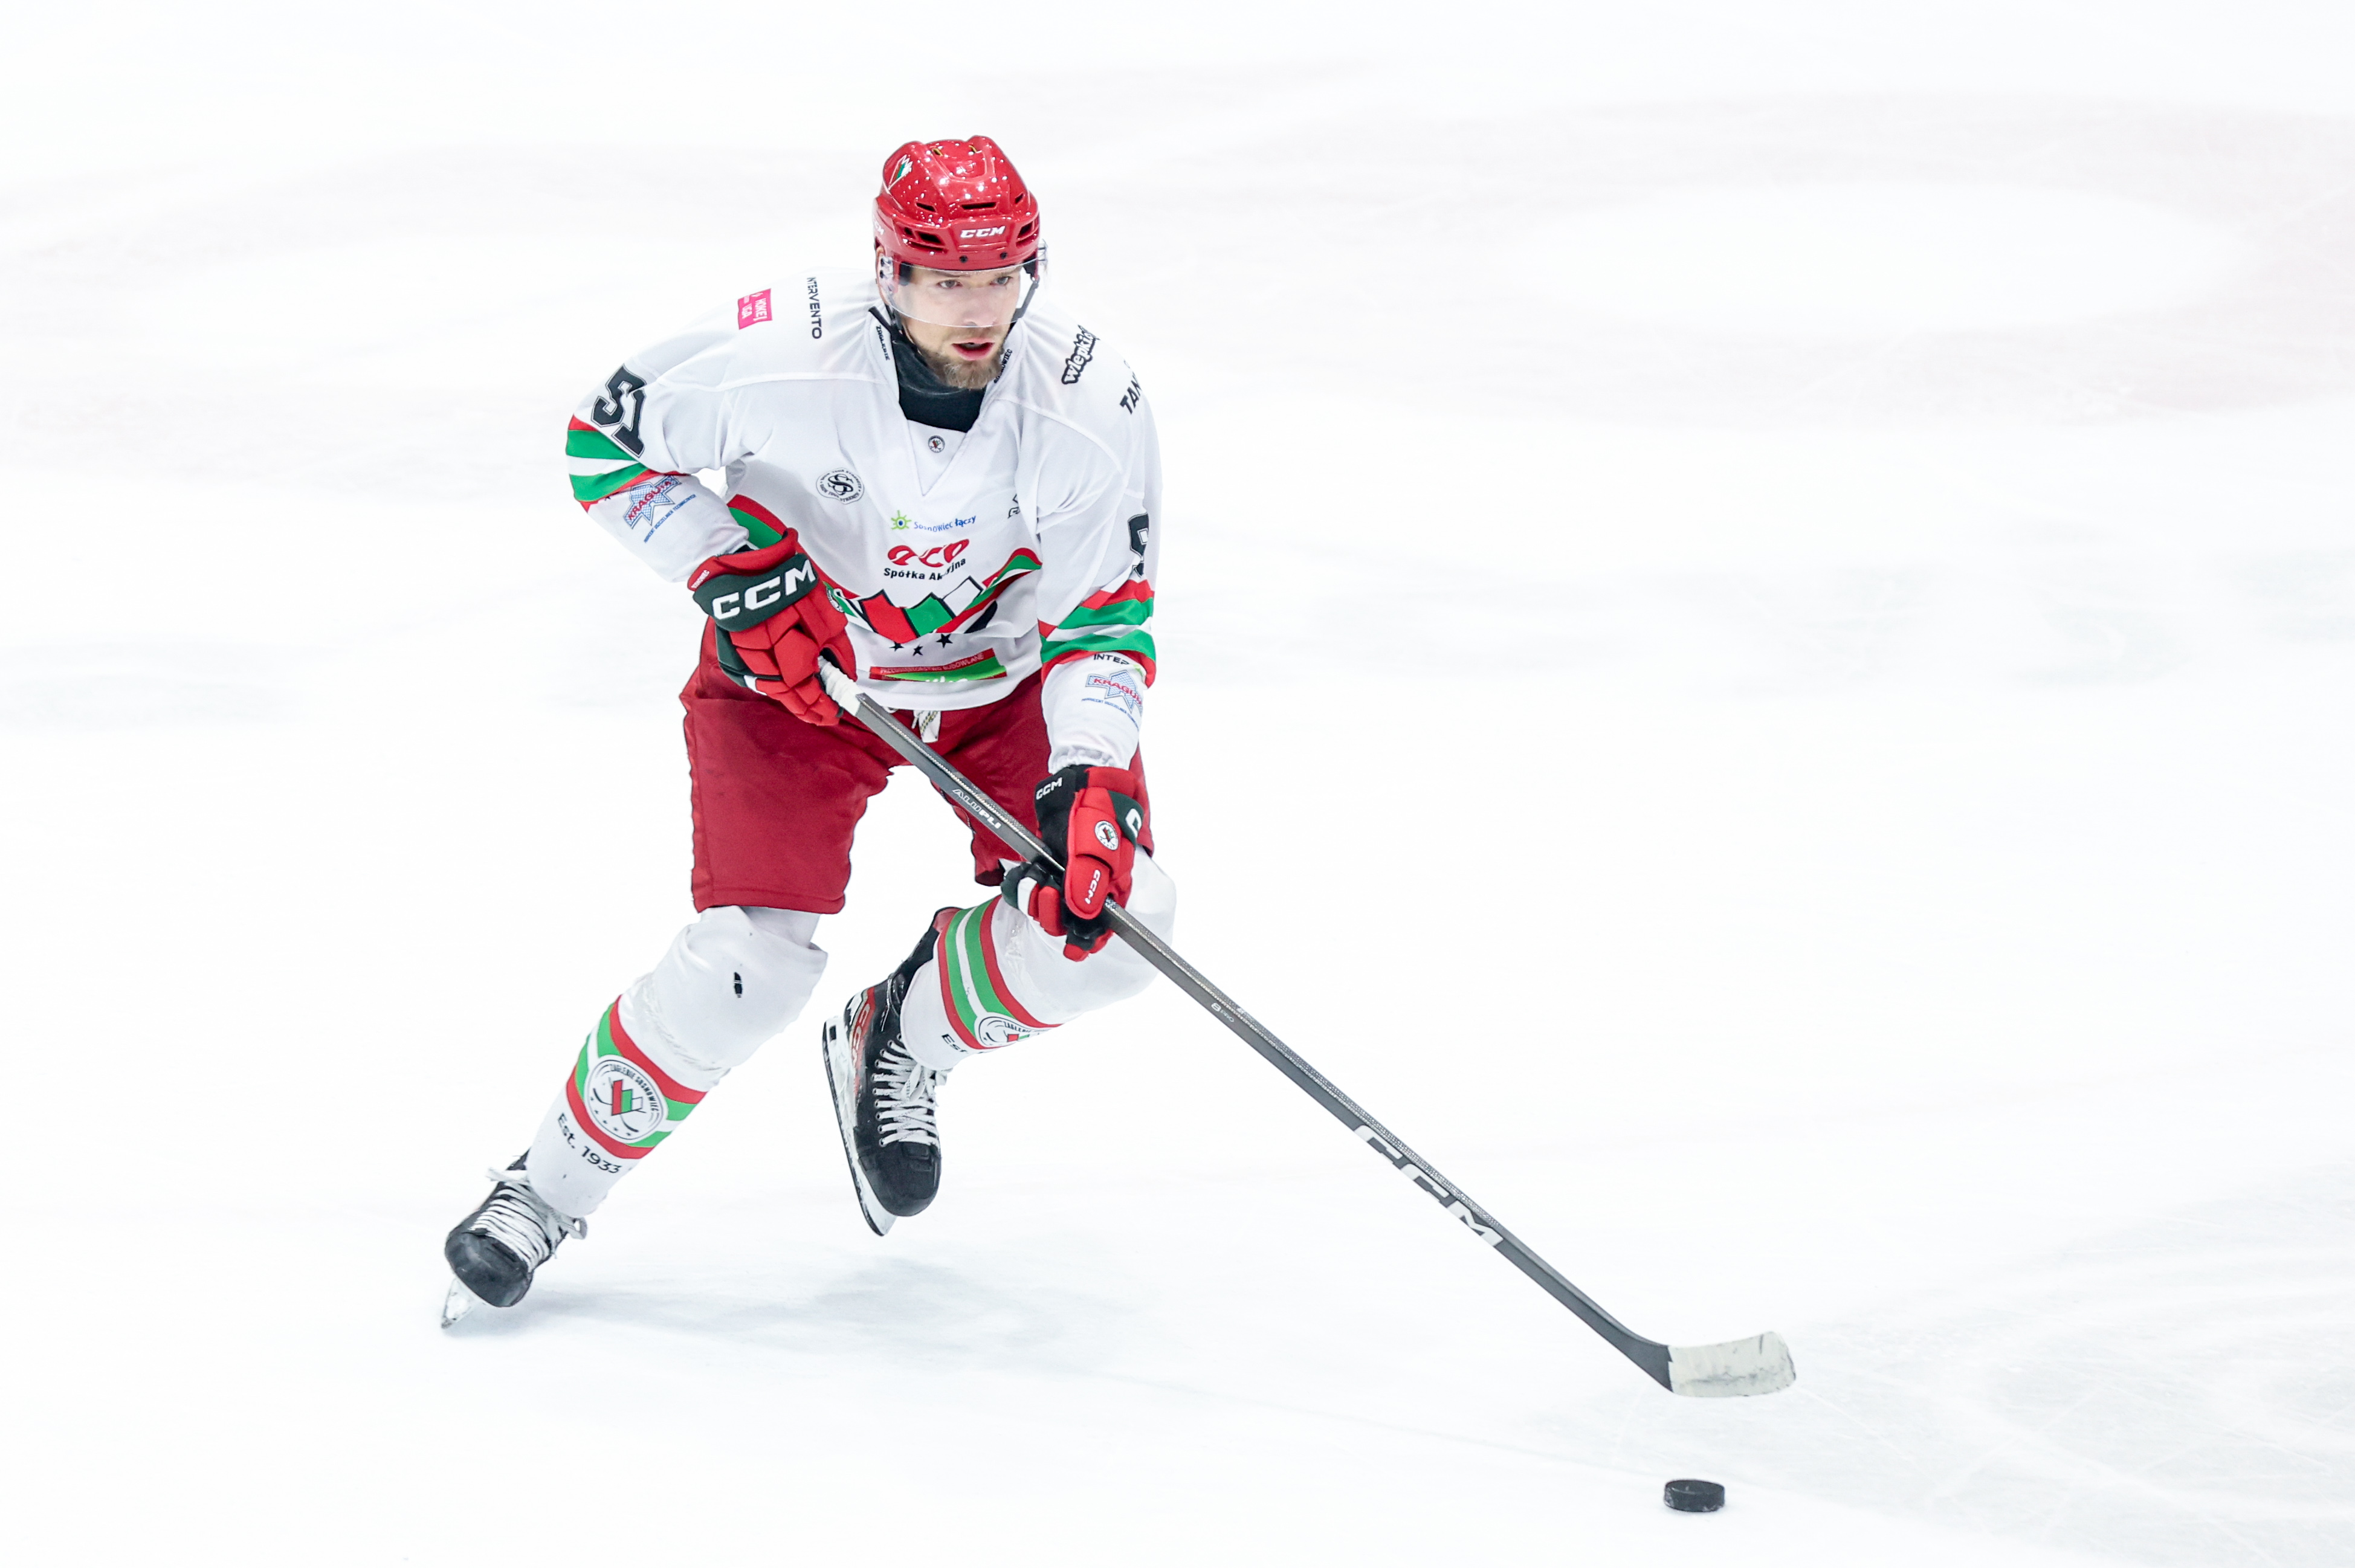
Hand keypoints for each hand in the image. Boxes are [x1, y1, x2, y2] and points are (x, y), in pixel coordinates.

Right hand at [687, 537, 853, 723]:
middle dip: (806, 707)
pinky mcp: (736, 650)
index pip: (807, 692)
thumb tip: (845, 676)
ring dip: (790, 698)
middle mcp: (766, 660)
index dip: (821, 706)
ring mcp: (747, 656)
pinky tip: (787, 687)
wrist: (755, 566)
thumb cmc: (795, 589)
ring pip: (771, 686)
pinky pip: (757, 673)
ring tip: (808, 707)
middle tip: (822, 716)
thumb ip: (838, 653)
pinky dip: (774, 682)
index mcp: (790, 653)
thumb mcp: (828, 620)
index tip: (834, 713)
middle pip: (787, 694)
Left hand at [1002, 765, 1145, 958]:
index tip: (1072, 947)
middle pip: (1069, 922)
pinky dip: (1021, 886)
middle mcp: (1091, 887)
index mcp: (1112, 887)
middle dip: (1051, 914)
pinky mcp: (1048, 866)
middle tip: (1044, 891)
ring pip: (1046, 908)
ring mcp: (1067, 877)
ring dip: (1034, 899)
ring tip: (1033, 878)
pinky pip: (1031, 888)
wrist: (1079, 779)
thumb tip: (1084, 915)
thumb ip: (1089, 878)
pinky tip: (1020, 877)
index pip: (1101, 928)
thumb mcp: (1094, 841)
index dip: (1086, 940)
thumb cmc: (1097, 807)